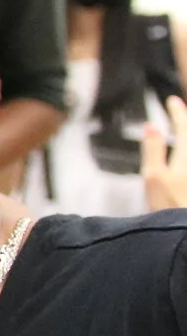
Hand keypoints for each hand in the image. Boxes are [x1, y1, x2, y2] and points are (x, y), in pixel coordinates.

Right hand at [141, 96, 186, 210]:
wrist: (185, 233)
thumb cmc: (171, 207)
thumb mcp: (154, 177)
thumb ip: (153, 149)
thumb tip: (152, 126)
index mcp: (186, 157)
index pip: (184, 127)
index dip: (177, 113)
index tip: (173, 101)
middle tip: (181, 112)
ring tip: (184, 134)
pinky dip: (185, 151)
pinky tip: (181, 155)